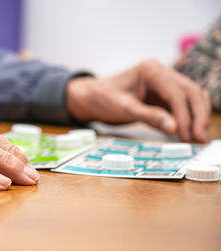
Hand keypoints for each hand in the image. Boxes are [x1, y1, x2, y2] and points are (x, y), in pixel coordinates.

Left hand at [66, 59, 210, 141]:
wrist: (92, 96)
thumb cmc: (103, 98)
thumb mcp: (123, 109)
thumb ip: (149, 116)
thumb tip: (174, 128)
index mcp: (150, 70)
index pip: (176, 92)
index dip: (184, 115)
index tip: (185, 134)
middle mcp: (161, 72)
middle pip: (191, 91)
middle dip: (197, 115)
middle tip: (199, 138)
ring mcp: (164, 81)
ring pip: (191, 96)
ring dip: (197, 115)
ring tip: (197, 137)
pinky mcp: (163, 93)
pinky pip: (182, 104)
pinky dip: (188, 116)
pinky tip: (188, 131)